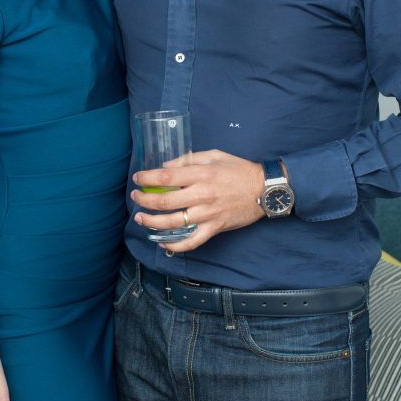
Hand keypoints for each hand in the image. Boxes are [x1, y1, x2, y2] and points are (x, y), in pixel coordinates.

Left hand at [131, 150, 264, 251]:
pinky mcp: (214, 228)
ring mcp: (208, 214)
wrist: (264, 189)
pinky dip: (176, 245)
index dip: (147, 178)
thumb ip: (188, 159)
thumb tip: (166, 166)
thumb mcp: (214, 155)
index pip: (166, 177)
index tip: (138, 178)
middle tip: (135, 197)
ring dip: (152, 222)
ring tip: (140, 218)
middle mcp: (202, 194)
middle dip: (144, 200)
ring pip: (173, 223)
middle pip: (164, 201)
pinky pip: (192, 241)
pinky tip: (163, 243)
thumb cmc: (239, 170)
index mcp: (201, 174)